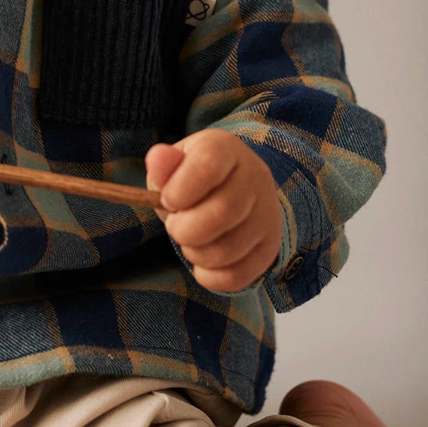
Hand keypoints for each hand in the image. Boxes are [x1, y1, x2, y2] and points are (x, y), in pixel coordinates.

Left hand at [145, 129, 282, 291]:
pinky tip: (202, 262)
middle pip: (223, 212)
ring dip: (196, 254)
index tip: (167, 201)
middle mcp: (255, 178)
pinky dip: (210, 277)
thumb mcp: (174, 165)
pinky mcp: (270, 247)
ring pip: (229, 249)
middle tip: (175, 227)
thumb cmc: (193, 178)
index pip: (208, 166)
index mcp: (226, 150)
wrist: (232, 190)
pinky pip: (239, 275)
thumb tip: (158, 158)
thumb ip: (163, 166)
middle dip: (185, 229)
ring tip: (190, 242)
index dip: (180, 190)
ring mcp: (268, 213)